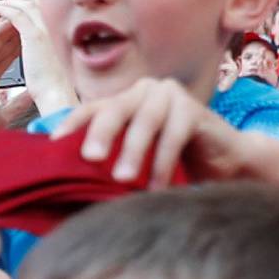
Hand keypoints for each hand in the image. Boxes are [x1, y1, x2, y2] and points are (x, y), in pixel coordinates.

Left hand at [0, 0, 73, 119]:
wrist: (58, 94)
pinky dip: (4, 9)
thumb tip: (43, 56)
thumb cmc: (55, 87)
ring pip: (25, 5)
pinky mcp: (33, 35)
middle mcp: (54, 27)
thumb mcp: (54, 65)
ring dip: (10, 1)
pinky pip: (15, 14)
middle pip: (37, 2)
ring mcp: (45, 29)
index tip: (21, 4)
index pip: (46, 9)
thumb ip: (48, 54)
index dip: (33, 4)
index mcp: (60, 33)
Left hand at [66, 80, 252, 184]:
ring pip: (146, 121)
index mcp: (126, 100)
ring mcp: (172, 95)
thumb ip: (109, 157)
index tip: (54, 144)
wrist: (224, 162)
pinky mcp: (195, 109)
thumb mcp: (135, 158)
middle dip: (101, 134)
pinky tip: (158, 187)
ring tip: (124, 180)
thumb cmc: (171, 163)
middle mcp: (146, 91)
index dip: (73, 124)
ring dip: (134, 152)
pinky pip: (175, 135)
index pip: (93, 108)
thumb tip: (65, 178)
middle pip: (116, 109)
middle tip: (90, 159)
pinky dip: (164, 163)